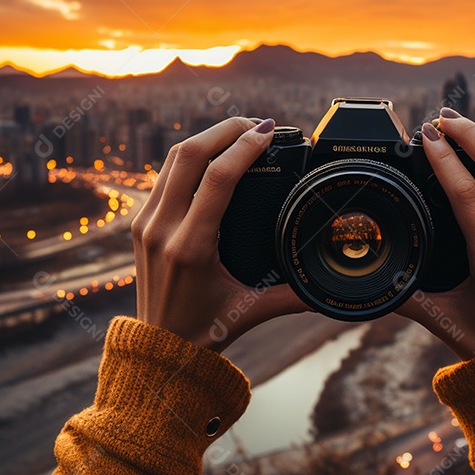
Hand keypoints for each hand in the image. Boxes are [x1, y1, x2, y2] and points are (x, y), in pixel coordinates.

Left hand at [130, 117, 307, 351]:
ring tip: (240, 133)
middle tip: (258, 124)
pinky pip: (164, 174)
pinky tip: (215, 155)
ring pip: (172, 158)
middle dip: (225, 129)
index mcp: (191, 248)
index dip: (245, 147)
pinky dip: (191, 156)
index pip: (218, 178)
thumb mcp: (252, 312)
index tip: (269, 131)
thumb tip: (334, 289)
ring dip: (207, 137)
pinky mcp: (140, 222)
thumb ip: (296, 297)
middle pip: (189, 154)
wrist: (159, 350)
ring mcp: (146, 223)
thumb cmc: (205, 331)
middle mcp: (163, 229)